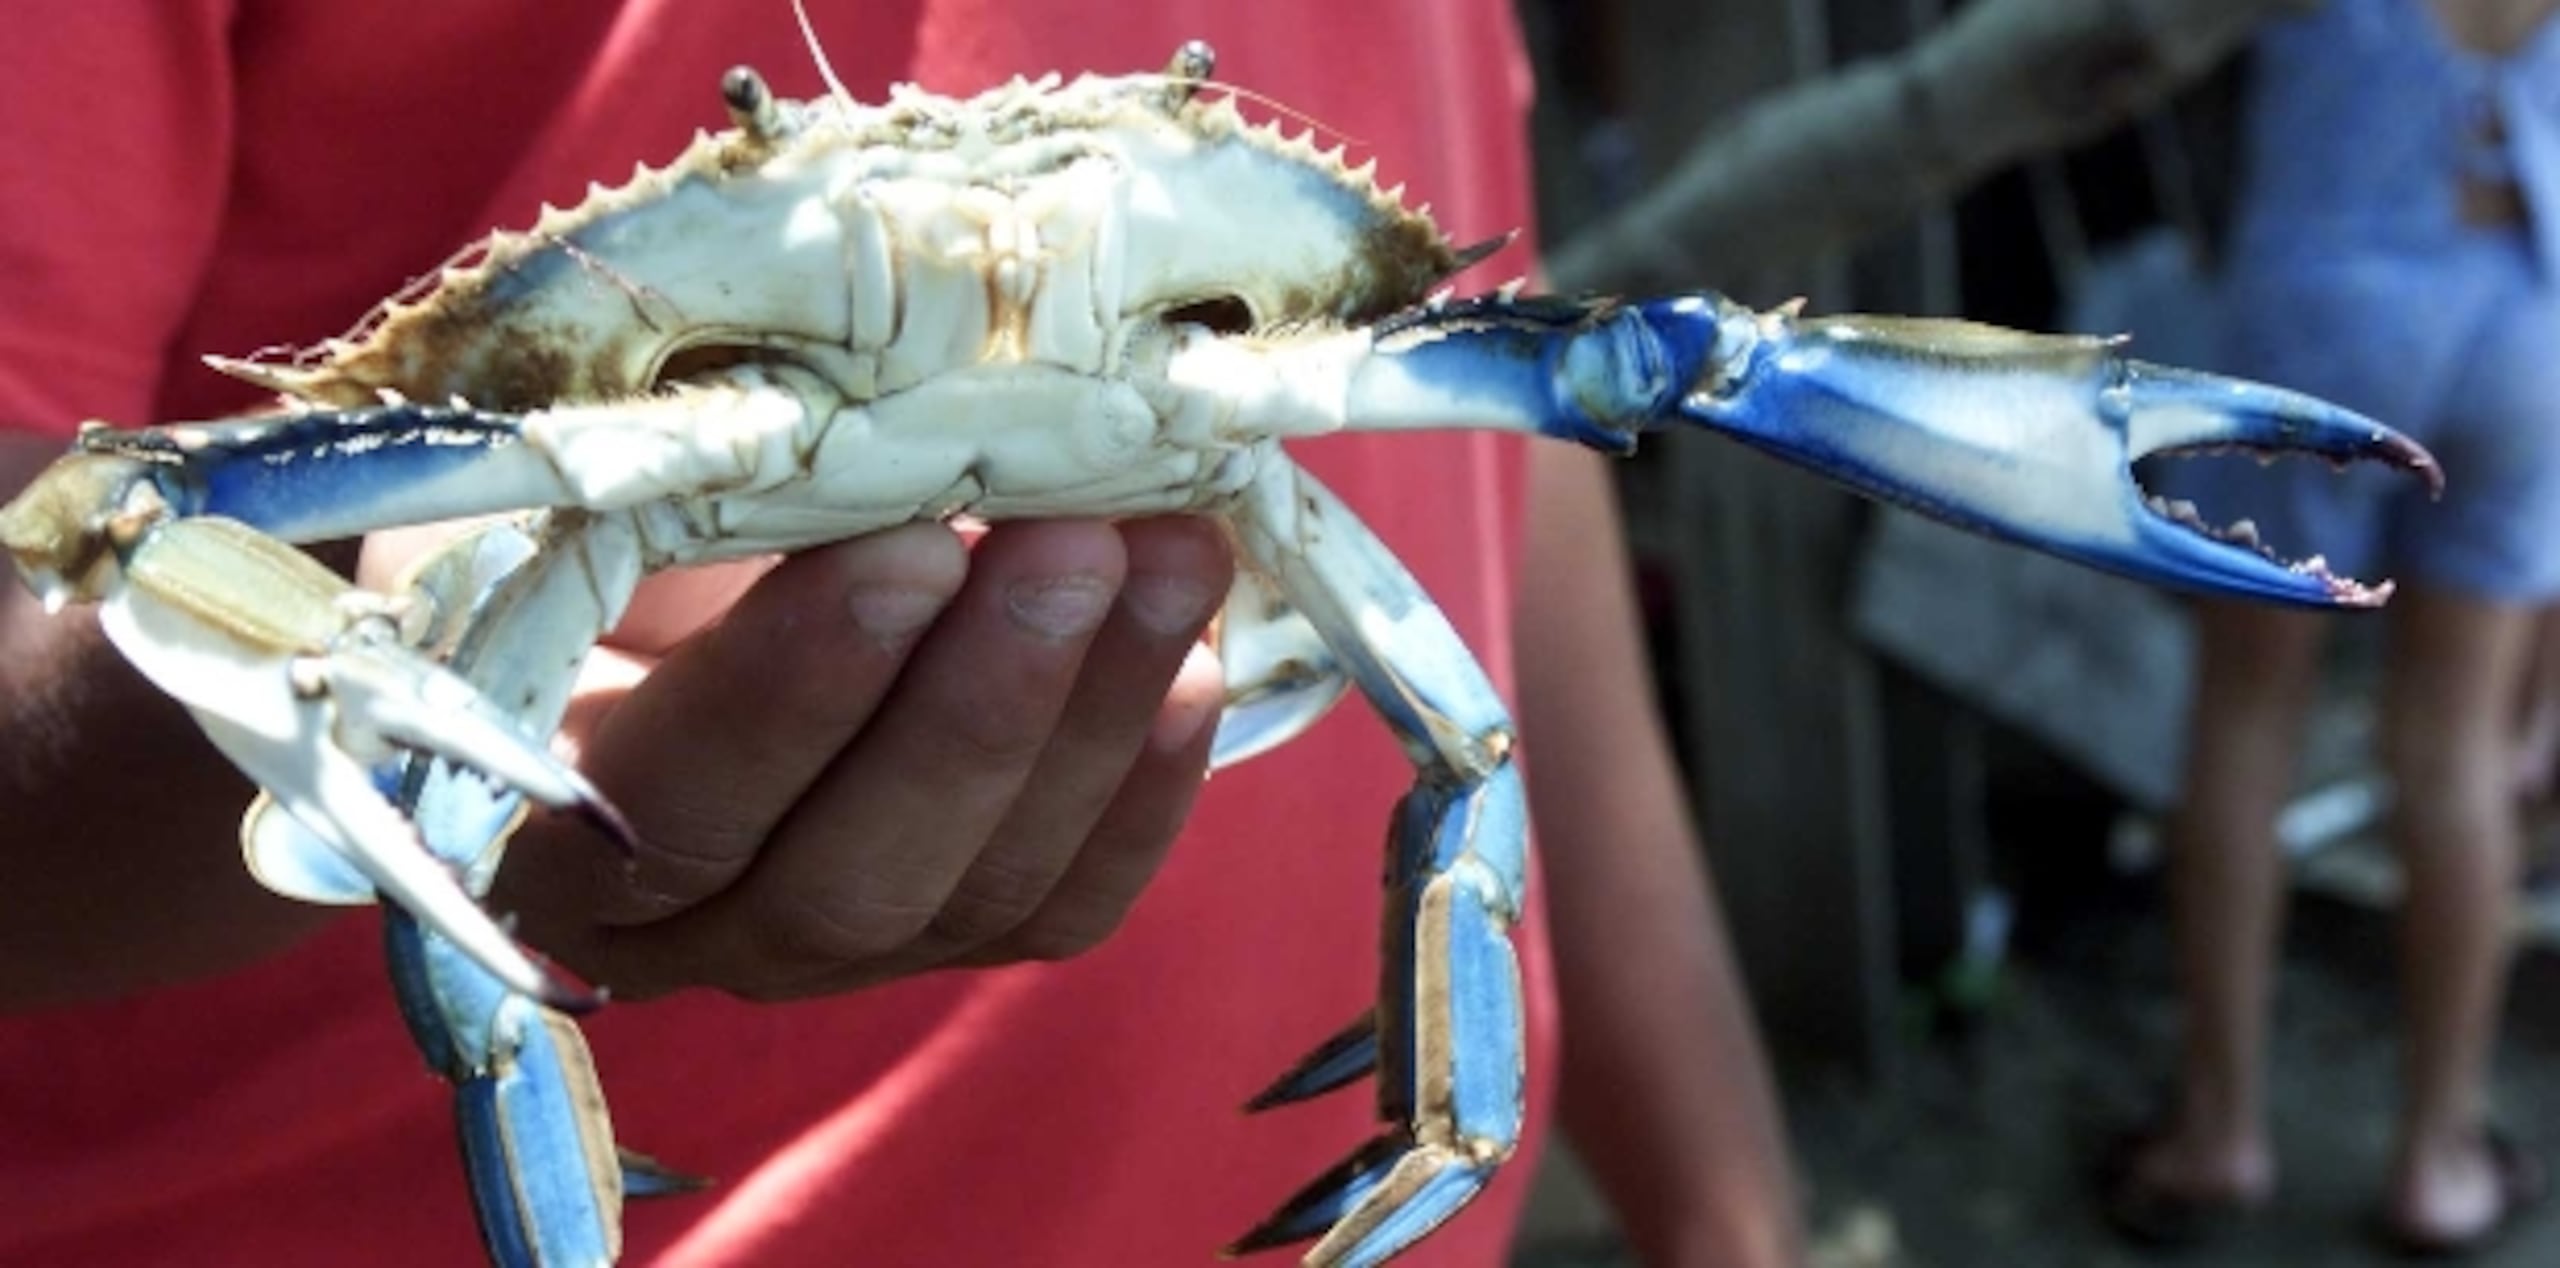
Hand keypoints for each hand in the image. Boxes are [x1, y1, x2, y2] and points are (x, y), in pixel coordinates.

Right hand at [476, 515, 1231, 1000]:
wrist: (635, 594)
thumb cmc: (586, 517)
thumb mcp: (579, 488)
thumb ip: (661, 491)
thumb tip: (857, 430)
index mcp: (549, 831)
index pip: (670, 803)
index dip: (794, 686)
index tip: (907, 542)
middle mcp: (692, 935)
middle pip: (849, 876)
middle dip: (983, 704)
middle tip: (1078, 538)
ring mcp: (840, 949)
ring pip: (980, 890)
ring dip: (1092, 715)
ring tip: (1173, 553)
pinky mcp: (962, 931)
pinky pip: (1069, 902)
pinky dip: (1147, 790)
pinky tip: (1196, 665)